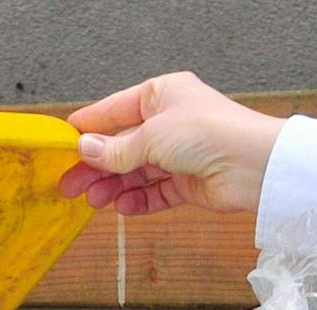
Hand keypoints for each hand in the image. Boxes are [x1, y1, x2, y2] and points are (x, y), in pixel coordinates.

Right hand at [60, 72, 285, 216]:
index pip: (114, 111)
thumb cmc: (212, 132)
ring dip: (113, 186)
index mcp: (161, 95)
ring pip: (135, 172)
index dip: (88, 129)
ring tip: (93, 200)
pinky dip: (137, 201)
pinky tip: (120, 207)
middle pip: (122, 147)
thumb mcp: (152, 136)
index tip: (63, 144)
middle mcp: (169, 123)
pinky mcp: (187, 183)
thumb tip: (87, 149)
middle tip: (69, 184)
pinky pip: (154, 193)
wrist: (252, 166)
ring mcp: (178, 154)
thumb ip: (116, 149)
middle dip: (96, 166)